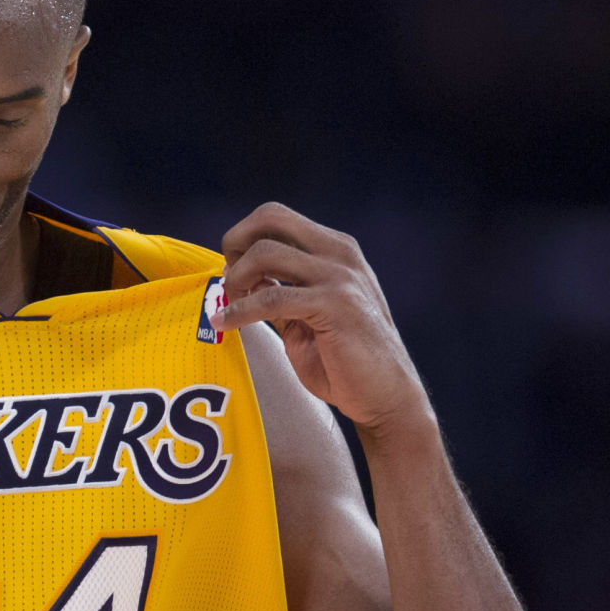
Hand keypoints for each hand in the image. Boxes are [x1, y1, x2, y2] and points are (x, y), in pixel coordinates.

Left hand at [215, 202, 428, 435]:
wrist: (384, 394)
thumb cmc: (344, 359)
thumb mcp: (305, 315)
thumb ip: (279, 292)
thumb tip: (238, 277)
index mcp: (335, 249)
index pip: (276, 216)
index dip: (243, 237)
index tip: (230, 269)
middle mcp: (340, 254)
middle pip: (270, 217)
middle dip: (235, 243)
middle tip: (226, 280)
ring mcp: (340, 276)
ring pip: (265, 253)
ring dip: (236, 279)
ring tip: (228, 307)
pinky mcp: (335, 305)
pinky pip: (270, 297)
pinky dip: (239, 311)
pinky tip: (225, 324)